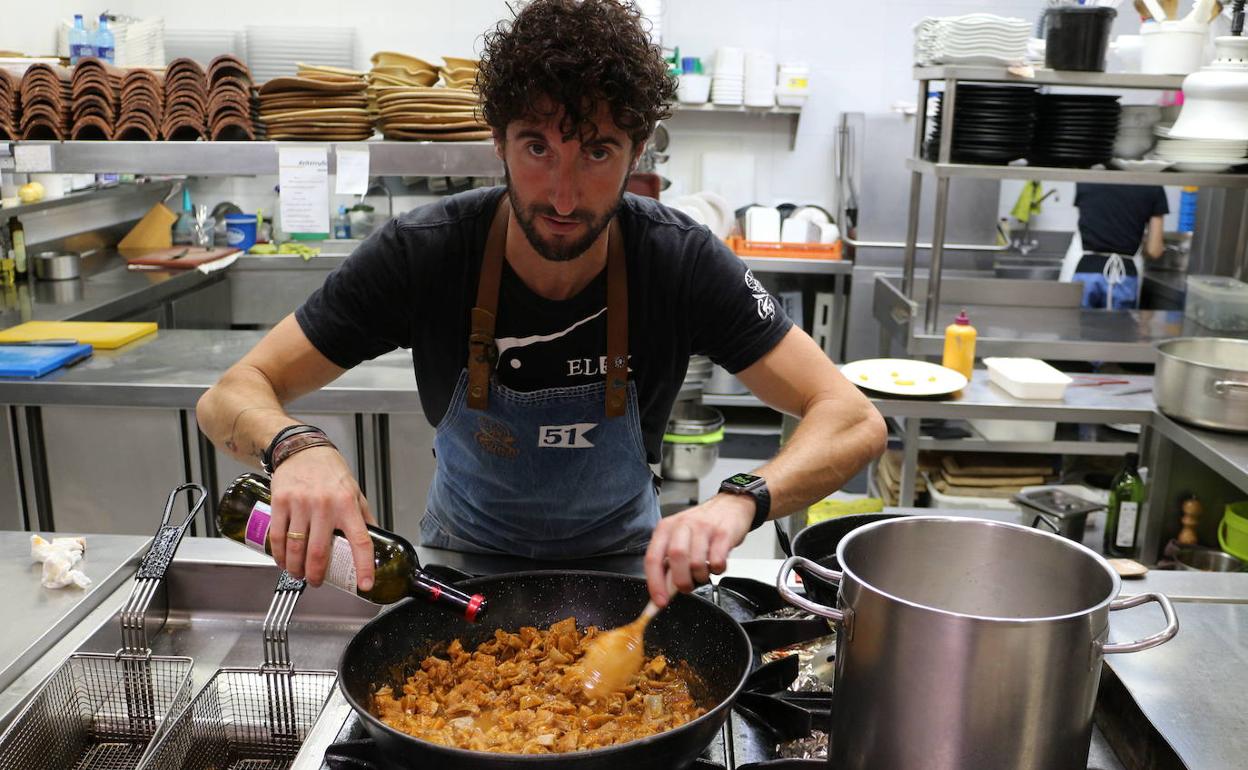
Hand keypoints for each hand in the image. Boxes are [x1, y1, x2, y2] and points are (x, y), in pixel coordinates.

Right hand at [268, 446, 375, 590]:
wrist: (302, 450)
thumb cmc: (330, 472)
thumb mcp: (355, 492)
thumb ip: (364, 517)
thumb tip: (376, 539)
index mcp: (348, 504)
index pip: (361, 540)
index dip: (364, 566)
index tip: (365, 584)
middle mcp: (326, 505)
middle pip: (320, 552)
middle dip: (317, 575)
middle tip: (317, 581)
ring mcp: (301, 504)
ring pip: (296, 548)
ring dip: (296, 569)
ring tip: (298, 574)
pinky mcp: (281, 502)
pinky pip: (278, 536)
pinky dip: (279, 555)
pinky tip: (282, 561)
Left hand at [643, 494, 754, 607]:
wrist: (730, 505)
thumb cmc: (702, 526)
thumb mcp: (679, 538)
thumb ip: (669, 562)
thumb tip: (662, 592)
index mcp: (666, 528)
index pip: (653, 558)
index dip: (655, 583)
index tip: (660, 601)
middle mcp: (683, 525)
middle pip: (675, 558)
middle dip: (681, 581)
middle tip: (687, 587)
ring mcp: (704, 528)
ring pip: (697, 562)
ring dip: (701, 576)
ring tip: (704, 572)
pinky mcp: (723, 534)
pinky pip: (717, 561)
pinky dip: (717, 570)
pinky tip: (717, 564)